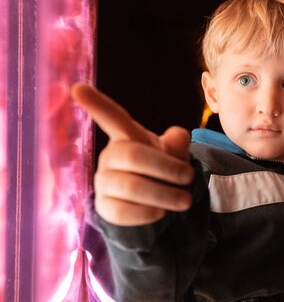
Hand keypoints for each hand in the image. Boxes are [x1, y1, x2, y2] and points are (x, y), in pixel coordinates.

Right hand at [71, 83, 193, 224]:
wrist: (157, 200)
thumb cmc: (164, 168)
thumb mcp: (175, 153)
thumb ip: (178, 143)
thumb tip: (178, 136)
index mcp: (126, 136)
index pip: (112, 117)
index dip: (96, 104)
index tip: (77, 88)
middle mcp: (110, 156)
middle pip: (133, 156)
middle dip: (166, 168)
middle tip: (189, 177)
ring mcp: (103, 181)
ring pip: (130, 187)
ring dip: (163, 194)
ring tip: (185, 201)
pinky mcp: (104, 207)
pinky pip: (122, 212)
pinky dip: (146, 213)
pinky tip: (161, 213)